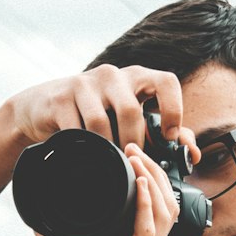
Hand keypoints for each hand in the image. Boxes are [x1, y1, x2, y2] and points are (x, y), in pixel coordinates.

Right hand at [7, 64, 200, 155]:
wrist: (43, 108)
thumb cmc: (95, 115)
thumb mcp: (128, 119)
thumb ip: (162, 133)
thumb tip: (192, 153)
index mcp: (137, 78)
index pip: (166, 82)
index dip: (173, 109)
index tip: (169, 137)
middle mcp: (113, 75)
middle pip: (130, 109)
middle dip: (132, 141)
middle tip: (131, 159)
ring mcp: (84, 83)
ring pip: (101, 121)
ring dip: (106, 147)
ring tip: (107, 158)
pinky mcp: (60, 96)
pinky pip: (76, 128)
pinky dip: (82, 145)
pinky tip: (83, 152)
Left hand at [35, 144, 182, 235]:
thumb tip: (38, 216)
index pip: (148, 206)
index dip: (144, 178)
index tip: (127, 154)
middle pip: (163, 200)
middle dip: (151, 170)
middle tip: (133, 146)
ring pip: (162, 208)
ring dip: (151, 178)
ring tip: (137, 155)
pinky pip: (150, 228)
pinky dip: (147, 202)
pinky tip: (141, 183)